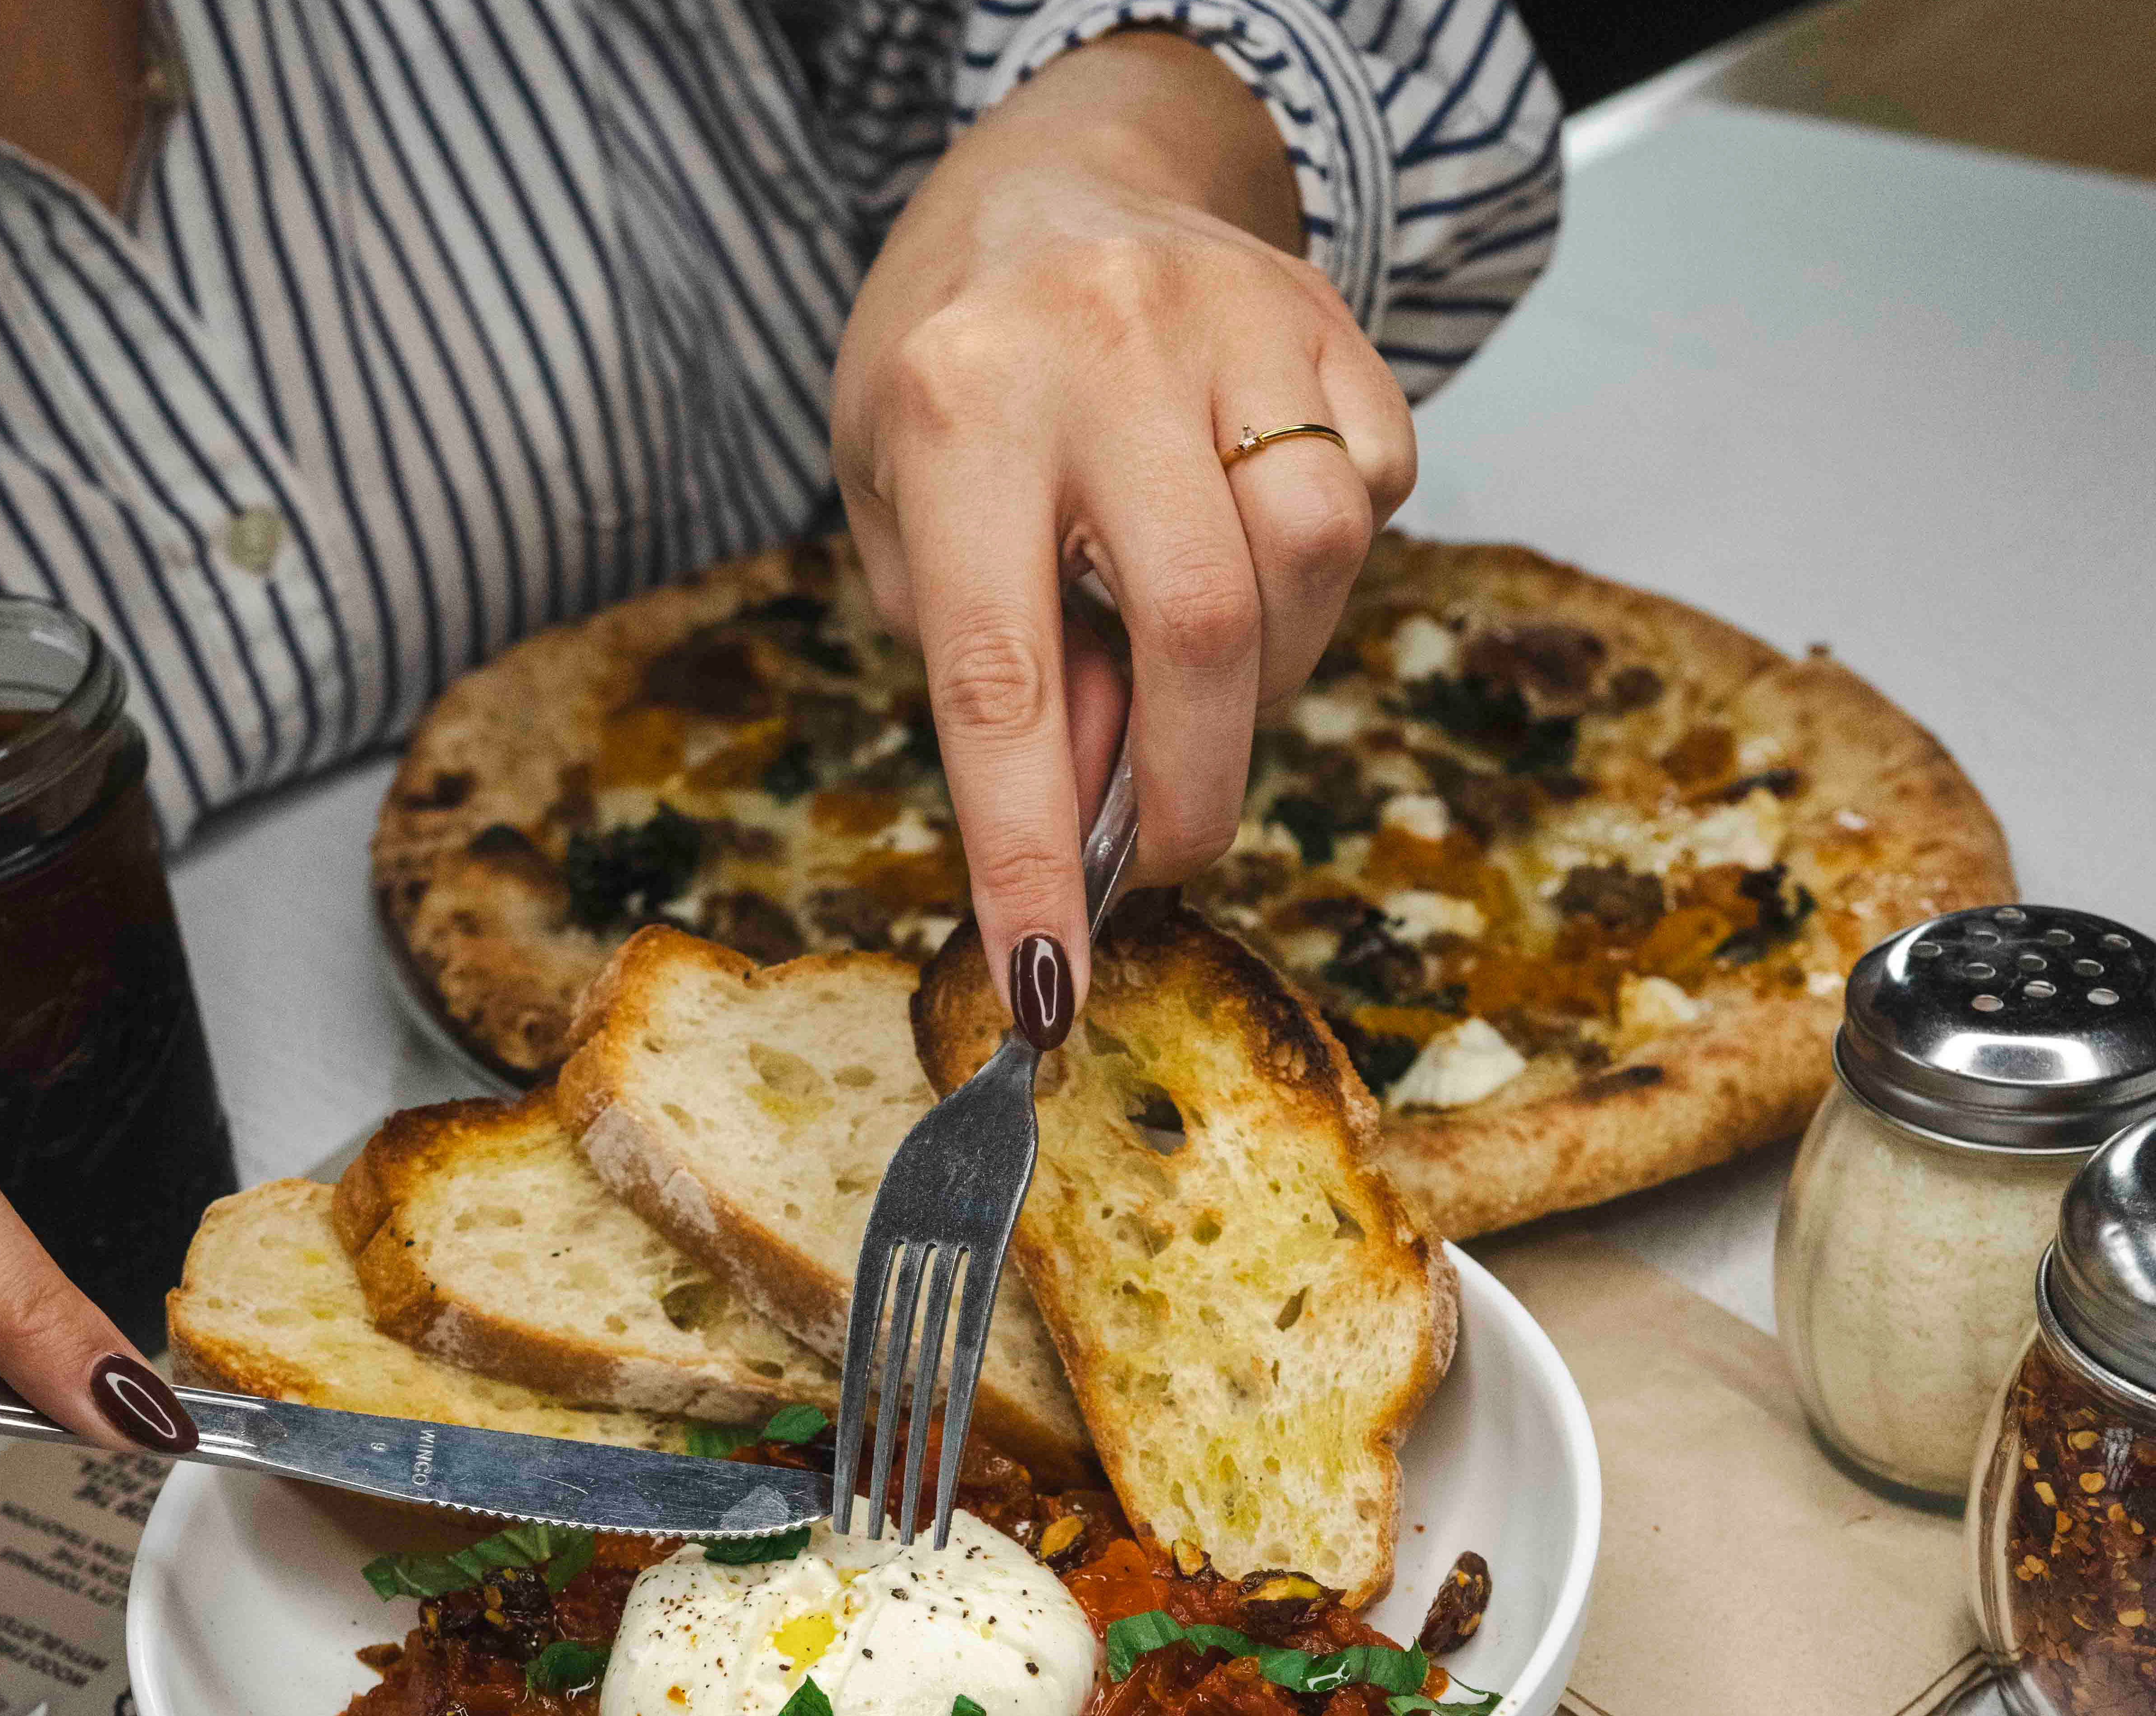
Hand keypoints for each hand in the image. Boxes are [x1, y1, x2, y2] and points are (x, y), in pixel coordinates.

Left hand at [832, 31, 1414, 1040]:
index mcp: (959, 406)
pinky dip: (1316, 579)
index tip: (1048, 984)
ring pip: (1311, 567)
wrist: (1055, 174)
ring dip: (1263, 682)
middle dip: (1189, 790)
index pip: (1001, 679)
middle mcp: (1105, 349)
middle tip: (1161, 856)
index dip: (1030, 854)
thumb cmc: (955, 370)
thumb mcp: (902, 514)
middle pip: (1199, 630)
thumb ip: (988, 662)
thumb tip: (1097, 811)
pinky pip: (1371, 497)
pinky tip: (1247, 556)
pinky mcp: (1333, 327)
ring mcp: (1237, 325)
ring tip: (1198, 681)